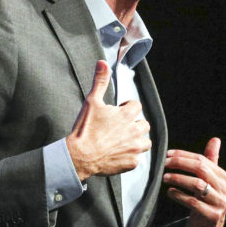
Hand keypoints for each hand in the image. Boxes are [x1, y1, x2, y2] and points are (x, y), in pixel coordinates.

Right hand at [66, 60, 151, 181]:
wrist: (80, 156)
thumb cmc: (85, 129)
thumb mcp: (91, 101)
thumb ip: (100, 81)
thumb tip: (102, 63)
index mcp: (127, 115)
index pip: (136, 105)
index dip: (127, 107)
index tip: (118, 112)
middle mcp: (135, 131)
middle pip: (144, 124)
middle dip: (134, 124)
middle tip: (120, 127)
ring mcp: (135, 148)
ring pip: (145, 142)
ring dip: (137, 140)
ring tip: (122, 141)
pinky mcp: (132, 163)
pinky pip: (137, 159)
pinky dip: (130, 156)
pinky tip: (118, 154)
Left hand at [163, 137, 225, 226]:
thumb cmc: (206, 200)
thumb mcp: (210, 180)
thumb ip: (211, 160)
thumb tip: (215, 139)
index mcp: (223, 177)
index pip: (202, 160)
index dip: (184, 155)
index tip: (167, 154)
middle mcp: (224, 188)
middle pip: (201, 169)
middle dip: (180, 164)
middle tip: (164, 164)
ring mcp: (219, 202)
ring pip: (197, 185)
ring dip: (178, 179)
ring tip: (165, 178)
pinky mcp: (212, 215)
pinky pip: (193, 202)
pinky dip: (179, 196)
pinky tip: (170, 192)